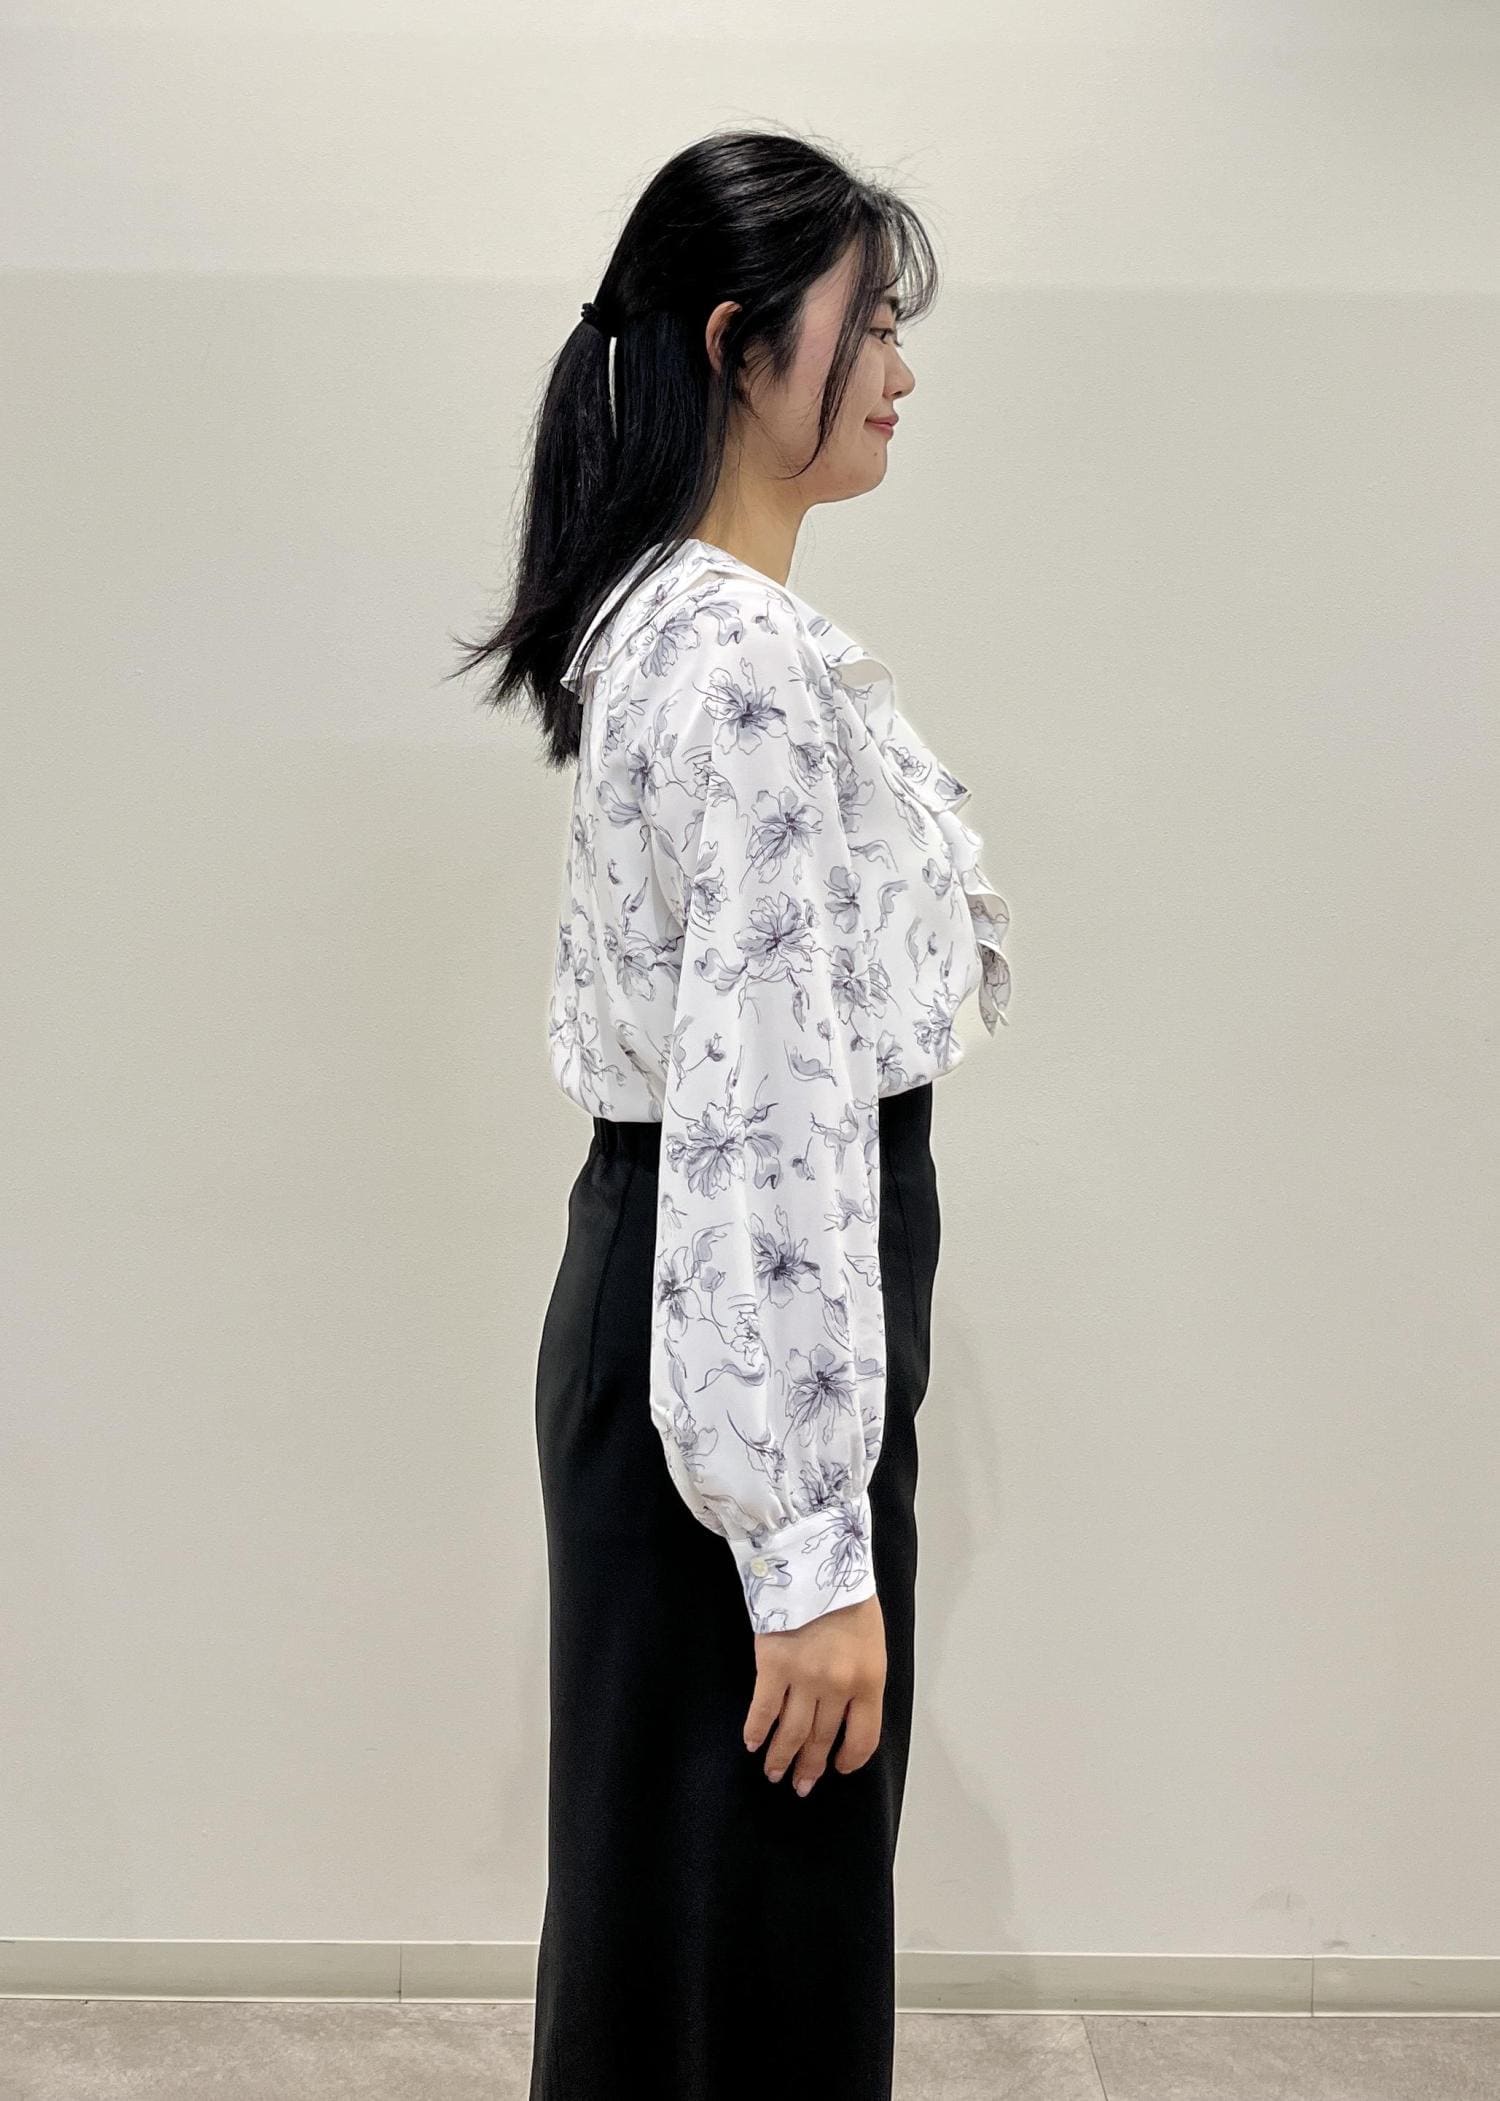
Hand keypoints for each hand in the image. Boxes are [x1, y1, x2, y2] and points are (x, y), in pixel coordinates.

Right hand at [742, 1594, 885, 1794]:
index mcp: (869, 1680)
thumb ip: (862, 1679)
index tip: (838, 1768)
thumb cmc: (848, 1596)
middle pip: (823, 1740)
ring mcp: (803, 1678)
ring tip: (774, 1773)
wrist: (816, 1559)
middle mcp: (837, 1687)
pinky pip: (763, 1709)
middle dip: (811, 1767)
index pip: (863, 1738)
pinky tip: (752, 1743)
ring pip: (792, 1732)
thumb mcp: (871, 1641)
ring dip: (782, 1757)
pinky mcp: (772, 1665)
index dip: (849, 1759)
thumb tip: (846, 1714)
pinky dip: (757, 1730)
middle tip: (801, 1785)